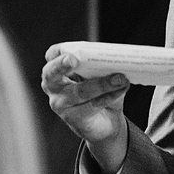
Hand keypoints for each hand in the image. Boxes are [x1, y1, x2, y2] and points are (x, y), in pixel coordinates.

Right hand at [42, 44, 132, 173]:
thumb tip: (116, 61)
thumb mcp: (99, 76)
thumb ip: (102, 68)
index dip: (58, 53)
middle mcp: (53, 86)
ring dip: (102, 84)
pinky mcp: (73, 118)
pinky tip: (121, 90)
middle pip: (52, 73)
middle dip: (61, 65)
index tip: (69, 52)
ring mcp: (60, 104)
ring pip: (79, 91)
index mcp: (58, 69)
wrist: (106, 122)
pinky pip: (92, 105)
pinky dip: (109, 96)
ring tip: (119, 79)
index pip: (52, 55)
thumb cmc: (99, 93)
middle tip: (74, 60)